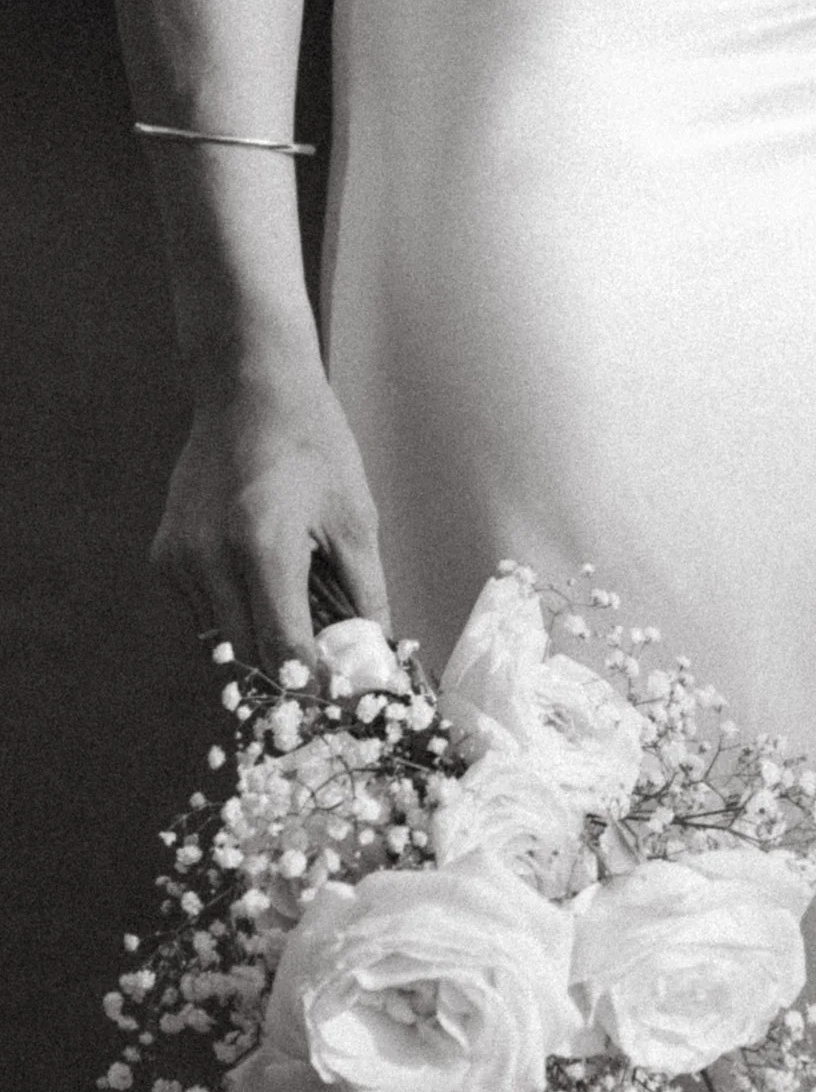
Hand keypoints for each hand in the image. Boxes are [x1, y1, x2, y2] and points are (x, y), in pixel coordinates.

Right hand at [153, 342, 389, 674]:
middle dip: (286, 672)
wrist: (249, 391)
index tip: (338, 701)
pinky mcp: (163, 557)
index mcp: (263, 549)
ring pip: (221, 640)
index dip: (312, 685)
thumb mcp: (355, 519)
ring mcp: (178, 560)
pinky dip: (234, 613)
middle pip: (247, 656)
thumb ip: (365, 594)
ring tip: (297, 609)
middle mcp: (209, 560)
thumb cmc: (312, 445)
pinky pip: (202, 612)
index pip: (283, 650)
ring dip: (258, 641)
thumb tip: (376, 652)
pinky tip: (260, 577)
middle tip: (324, 670)